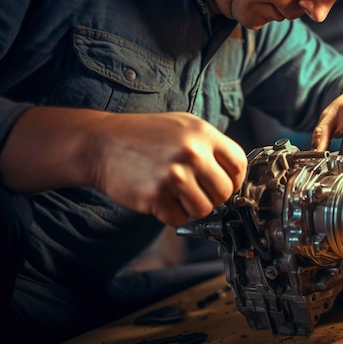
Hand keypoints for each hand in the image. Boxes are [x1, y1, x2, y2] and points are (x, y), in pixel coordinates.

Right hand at [92, 112, 246, 225]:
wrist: (100, 143)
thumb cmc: (143, 136)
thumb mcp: (183, 126)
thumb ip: (209, 146)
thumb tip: (233, 174)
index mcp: (202, 133)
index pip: (239, 164)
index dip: (235, 179)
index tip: (226, 184)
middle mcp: (191, 153)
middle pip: (225, 191)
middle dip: (213, 197)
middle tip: (197, 192)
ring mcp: (174, 175)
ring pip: (205, 210)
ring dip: (193, 208)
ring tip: (178, 195)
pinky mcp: (156, 196)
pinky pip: (179, 219)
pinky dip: (171, 215)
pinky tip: (160, 199)